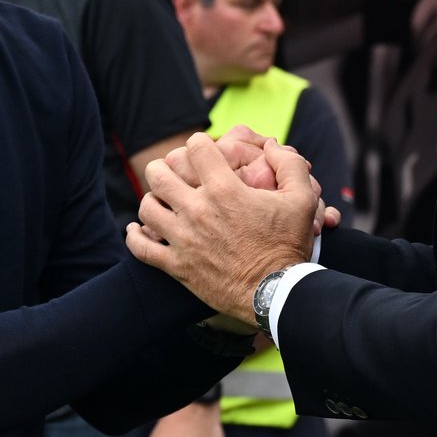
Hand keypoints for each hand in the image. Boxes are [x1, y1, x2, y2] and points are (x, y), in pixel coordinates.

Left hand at [128, 135, 320, 323]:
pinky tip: (138, 229)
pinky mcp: (177, 266)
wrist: (276, 293)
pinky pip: (140, 247)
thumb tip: (272, 145)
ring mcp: (183, 239)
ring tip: (163, 201)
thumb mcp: (301, 199)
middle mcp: (198, 210)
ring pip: (147, 206)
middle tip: (174, 172)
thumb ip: (289, 165)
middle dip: (165, 167)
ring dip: (153, 199)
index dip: (199, 144)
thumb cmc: (288, 244)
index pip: (195, 147)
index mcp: (225, 190)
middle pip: (159, 173)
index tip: (205, 152)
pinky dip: (135, 235)